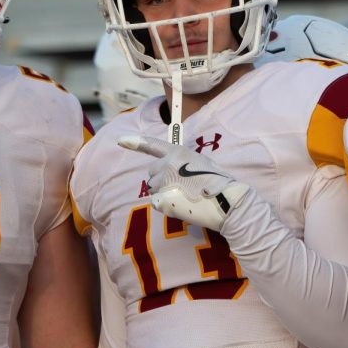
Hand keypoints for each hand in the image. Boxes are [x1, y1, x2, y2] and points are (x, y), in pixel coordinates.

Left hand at [118, 135, 249, 230]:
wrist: (227, 201)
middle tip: (182, 187)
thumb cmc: (219, 183)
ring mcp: (163, 182)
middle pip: (152, 174)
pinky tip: (183, 206)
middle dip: (161, 181)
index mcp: (178, 152)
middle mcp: (167, 164)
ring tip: (185, 197)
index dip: (135, 142)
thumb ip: (184, 163)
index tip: (120, 140)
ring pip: (153, 189)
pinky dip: (166, 206)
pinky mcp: (162, 199)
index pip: (152, 145)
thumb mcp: (202, 162)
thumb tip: (174, 172)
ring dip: (164, 194)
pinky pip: (157, 203)